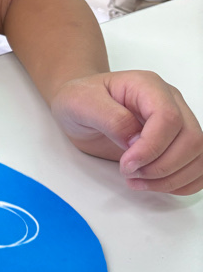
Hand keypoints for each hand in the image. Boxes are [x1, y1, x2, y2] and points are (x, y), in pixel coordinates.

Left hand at [51, 71, 202, 194]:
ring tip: (138, 181)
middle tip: (131, 174)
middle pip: (191, 139)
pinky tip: (155, 184)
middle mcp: (170, 102)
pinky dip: (182, 183)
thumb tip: (134, 140)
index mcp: (147, 86)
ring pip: (198, 154)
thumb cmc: (80, 99)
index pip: (168, 118)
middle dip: (162, 167)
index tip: (127, 164)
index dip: (151, 147)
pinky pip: (197, 166)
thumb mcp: (81, 103)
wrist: (80, 104)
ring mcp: (177, 122)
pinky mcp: (176, 142)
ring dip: (172, 178)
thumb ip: (110, 119)